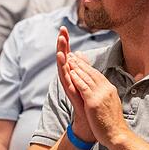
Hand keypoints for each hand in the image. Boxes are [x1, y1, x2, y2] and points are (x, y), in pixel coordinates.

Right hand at [56, 27, 94, 142]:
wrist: (88, 121)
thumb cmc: (86, 101)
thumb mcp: (84, 79)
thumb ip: (81, 66)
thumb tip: (78, 53)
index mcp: (72, 73)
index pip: (68, 54)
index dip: (66, 41)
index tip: (64, 28)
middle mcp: (68, 77)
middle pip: (63, 57)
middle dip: (62, 43)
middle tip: (61, 30)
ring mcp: (69, 85)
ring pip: (63, 66)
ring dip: (61, 53)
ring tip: (60, 41)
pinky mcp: (71, 91)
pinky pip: (66, 77)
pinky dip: (63, 67)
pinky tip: (62, 57)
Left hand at [66, 53, 127, 144]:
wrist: (117, 135)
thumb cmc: (113, 123)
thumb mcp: (111, 104)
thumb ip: (106, 94)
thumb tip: (103, 89)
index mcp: (110, 89)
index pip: (97, 74)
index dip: (87, 66)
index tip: (80, 59)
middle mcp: (106, 89)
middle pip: (92, 73)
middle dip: (81, 63)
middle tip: (72, 54)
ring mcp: (100, 95)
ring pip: (87, 77)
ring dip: (77, 67)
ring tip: (69, 59)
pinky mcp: (93, 102)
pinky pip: (83, 87)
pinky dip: (77, 79)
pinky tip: (71, 73)